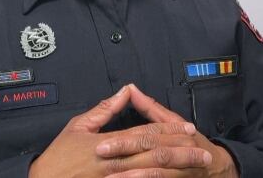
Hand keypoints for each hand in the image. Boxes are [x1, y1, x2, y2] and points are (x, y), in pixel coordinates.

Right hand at [28, 85, 211, 177]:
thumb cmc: (58, 158)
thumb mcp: (77, 127)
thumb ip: (104, 109)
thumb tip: (125, 91)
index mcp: (107, 143)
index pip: (145, 134)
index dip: (169, 130)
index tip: (188, 129)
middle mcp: (113, 163)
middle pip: (154, 155)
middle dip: (181, 151)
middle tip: (204, 150)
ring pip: (151, 173)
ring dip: (176, 169)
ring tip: (197, 165)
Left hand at [96, 85, 239, 177]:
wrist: (217, 168)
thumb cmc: (193, 143)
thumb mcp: (174, 123)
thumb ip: (151, 109)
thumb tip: (131, 88)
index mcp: (177, 134)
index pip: (149, 135)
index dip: (125, 140)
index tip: (102, 144)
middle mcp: (181, 151)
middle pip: (152, 153)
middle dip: (126, 155)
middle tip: (102, 157)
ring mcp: (182, 170)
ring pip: (157, 173)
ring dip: (133, 176)